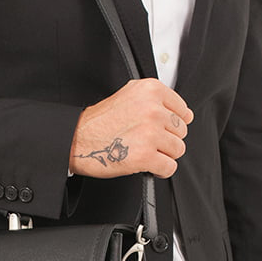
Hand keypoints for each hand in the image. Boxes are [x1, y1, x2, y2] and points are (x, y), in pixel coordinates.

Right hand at [69, 77, 193, 177]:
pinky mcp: (146, 155)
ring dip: (163, 155)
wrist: (77, 139)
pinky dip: (160, 170)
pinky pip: (169, 167)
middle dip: (167, 140)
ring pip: (178, 149)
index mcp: (151, 90)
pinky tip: (146, 164)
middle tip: (147, 141)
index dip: (172, 123)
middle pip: (181, 132)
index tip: (160, 128)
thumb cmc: (99, 121)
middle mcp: (153, 109)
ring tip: (145, 151)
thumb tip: (185, 113)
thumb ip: (156, 100)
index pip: (183, 111)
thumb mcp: (128, 95)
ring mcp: (150, 133)